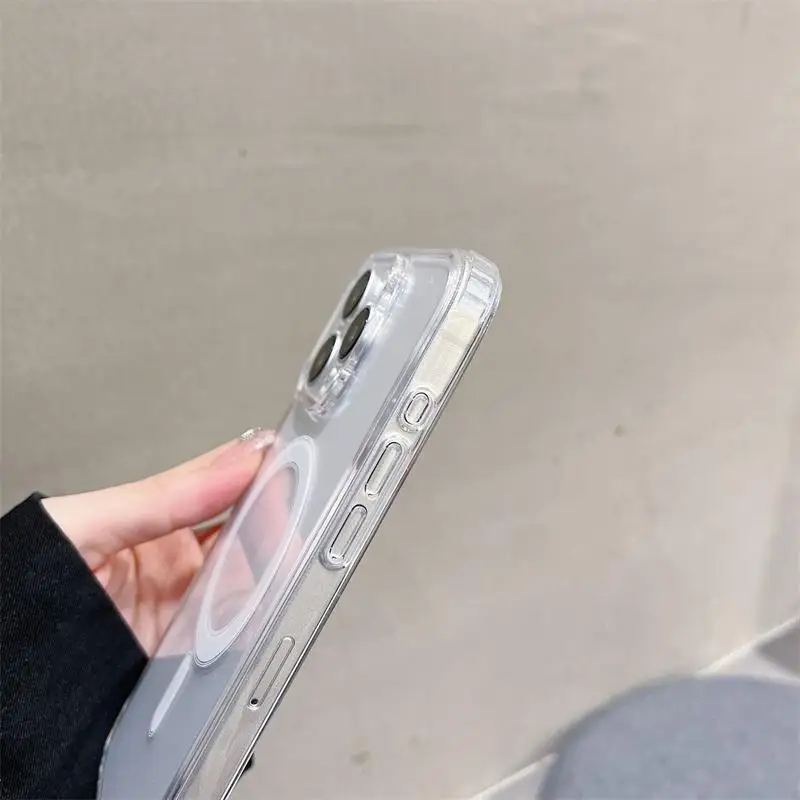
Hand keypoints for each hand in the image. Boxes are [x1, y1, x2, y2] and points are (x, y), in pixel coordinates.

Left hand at [42, 429, 273, 655]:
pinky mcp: (177, 651)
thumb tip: (236, 460)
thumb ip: (166, 496)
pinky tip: (259, 608)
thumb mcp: (91, 522)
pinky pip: (225, 635)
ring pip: (242, 584)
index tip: (288, 472)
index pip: (223, 491)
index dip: (257, 479)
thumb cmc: (26, 574)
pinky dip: (247, 623)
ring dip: (267, 574)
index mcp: (158, 519)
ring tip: (285, 563)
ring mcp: (179, 605)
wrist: (2, 657)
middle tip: (296, 523)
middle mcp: (176, 560)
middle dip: (272, 529)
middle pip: (243, 539)